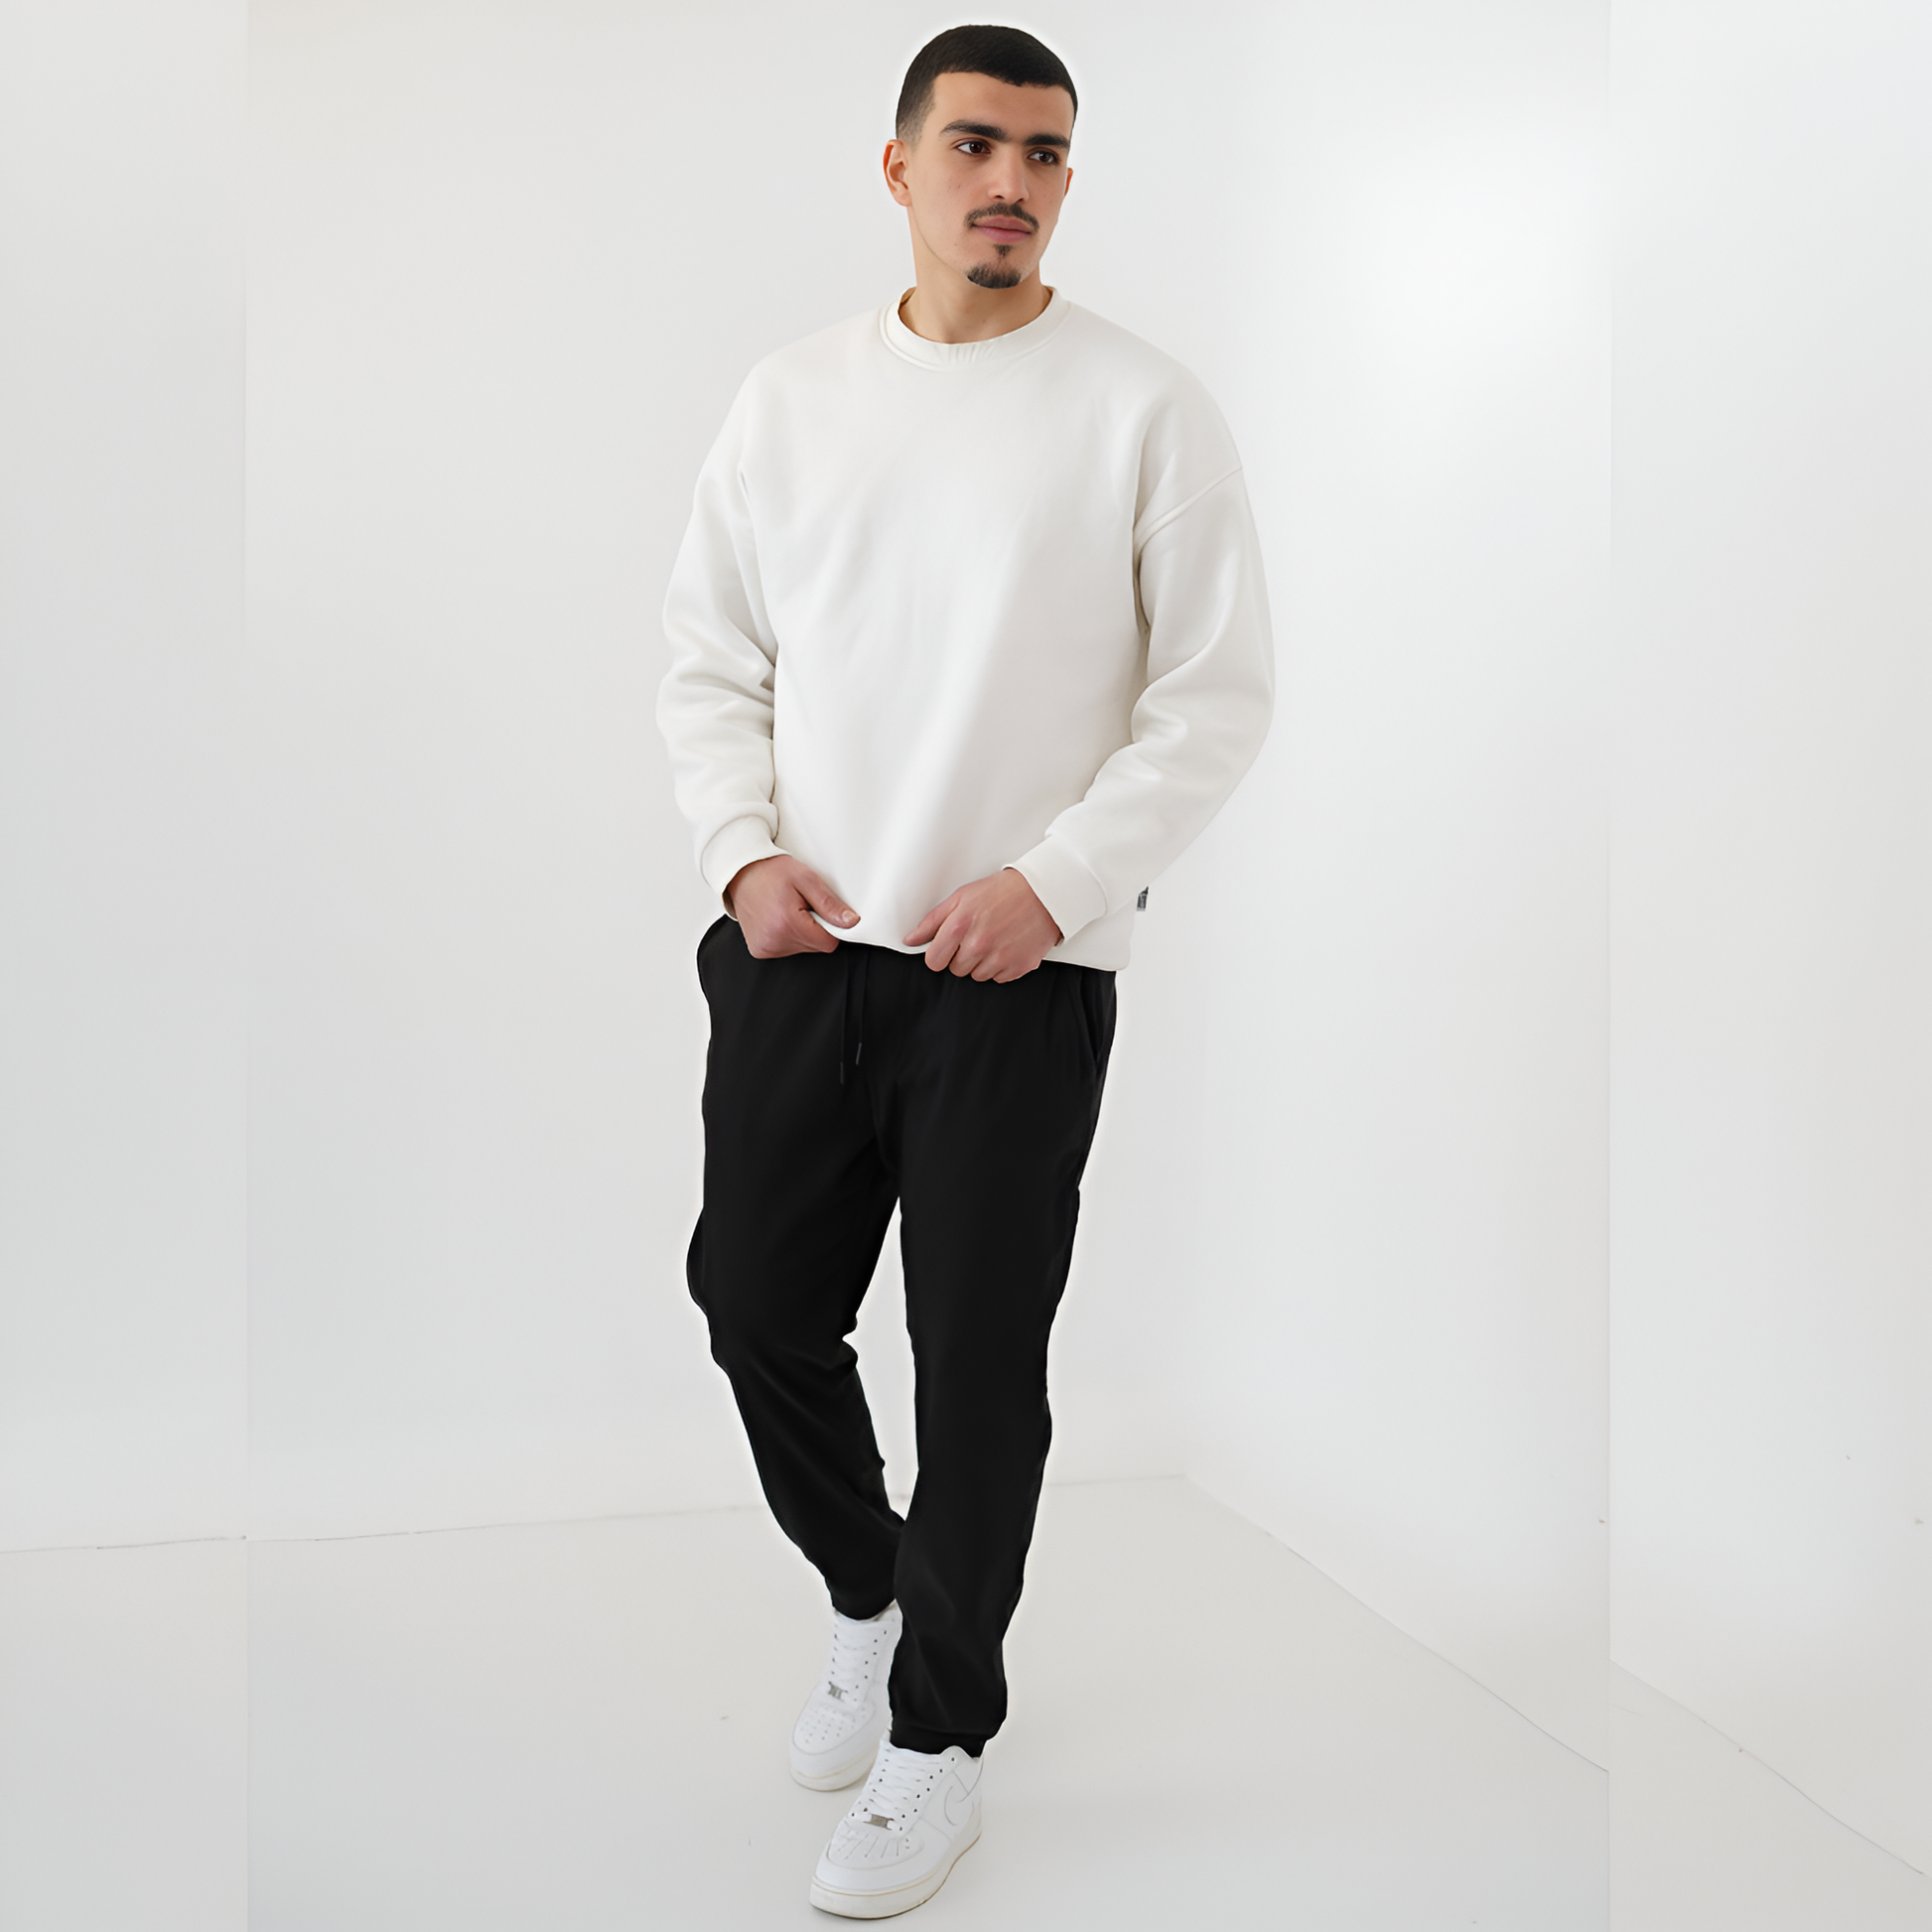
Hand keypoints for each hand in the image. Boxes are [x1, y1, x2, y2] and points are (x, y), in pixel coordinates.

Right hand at [727, 856, 857, 957]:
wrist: (740, 872)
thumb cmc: (771, 872)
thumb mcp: (806, 879)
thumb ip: (829, 903)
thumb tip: (851, 922)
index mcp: (787, 924)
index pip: (828, 943)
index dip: (830, 926)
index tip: (818, 909)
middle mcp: (774, 941)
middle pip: (815, 947)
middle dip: (814, 928)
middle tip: (800, 906)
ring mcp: (765, 948)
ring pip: (802, 949)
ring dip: (800, 932)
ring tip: (787, 910)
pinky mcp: (759, 951)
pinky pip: (786, 950)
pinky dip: (787, 936)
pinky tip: (778, 919)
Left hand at [904, 869, 1061, 981]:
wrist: (1042, 893)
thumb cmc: (1002, 892)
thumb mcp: (961, 897)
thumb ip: (932, 921)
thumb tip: (911, 940)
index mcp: (959, 927)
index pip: (934, 961)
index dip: (940, 954)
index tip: (948, 946)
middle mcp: (978, 945)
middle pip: (956, 970)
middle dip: (962, 956)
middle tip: (978, 935)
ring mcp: (999, 958)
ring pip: (977, 976)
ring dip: (982, 962)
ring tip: (994, 938)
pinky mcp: (1017, 967)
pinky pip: (999, 977)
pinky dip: (1001, 965)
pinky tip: (1007, 945)